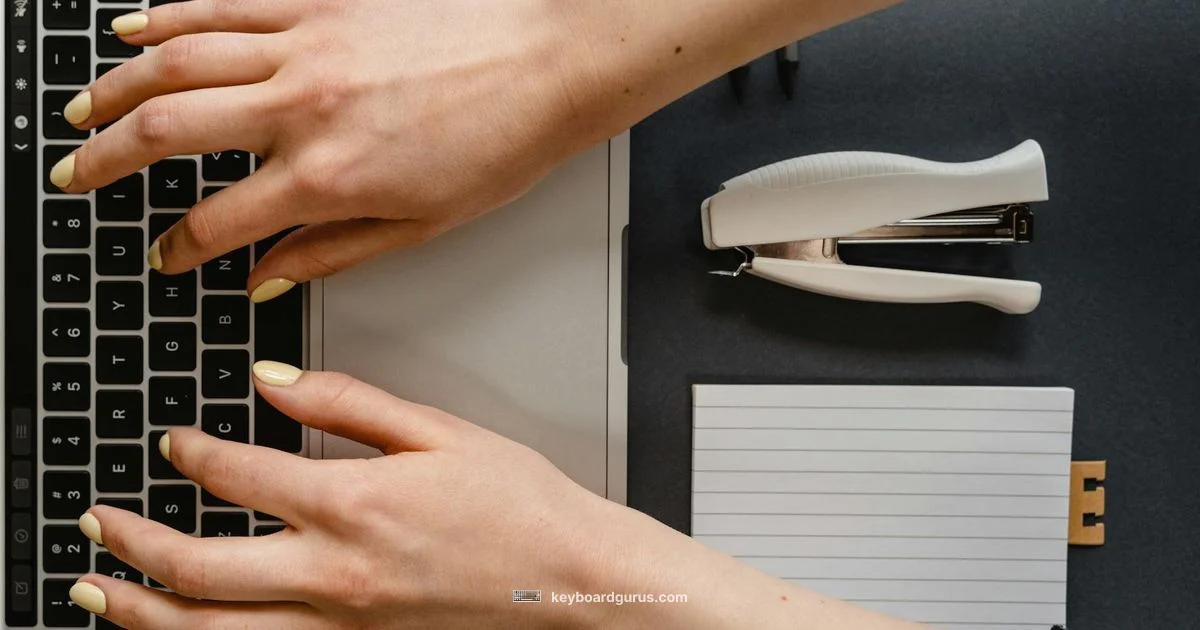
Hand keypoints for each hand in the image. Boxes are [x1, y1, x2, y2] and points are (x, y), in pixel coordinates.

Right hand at [52, 0, 602, 301]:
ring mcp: (306, 45)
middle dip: (105, 160)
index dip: (178, 247)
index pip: (218, 221)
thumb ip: (330, 253)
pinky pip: (223, 5)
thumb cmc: (501, 143)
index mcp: (329, 176)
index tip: (165, 255)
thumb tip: (266, 279)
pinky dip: (168, 15)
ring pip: (177, 60)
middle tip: (75, 174)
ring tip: (82, 108)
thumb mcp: (420, 226)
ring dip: (115, 87)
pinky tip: (135, 28)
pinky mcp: (321, 1)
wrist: (550, 62)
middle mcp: (303, 107)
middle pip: (167, 132)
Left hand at [68, 362, 928, 629]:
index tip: (173, 442)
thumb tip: (277, 380)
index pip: (240, 473)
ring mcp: (342, 625)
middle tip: (99, 524)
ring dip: (144, 611)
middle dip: (133, 543)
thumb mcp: (441, 431)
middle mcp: (336, 574)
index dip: (192, 452)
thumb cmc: (521, 507)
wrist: (571, 578)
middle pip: (200, 566)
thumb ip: (348, 403)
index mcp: (356, 504)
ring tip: (101, 593)